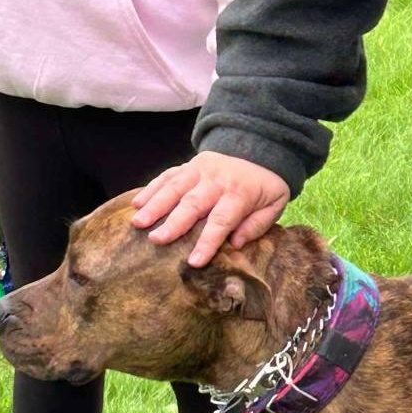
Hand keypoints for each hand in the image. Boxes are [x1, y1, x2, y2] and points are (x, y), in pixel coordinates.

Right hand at [132, 152, 290, 267]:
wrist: (261, 150)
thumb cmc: (265, 187)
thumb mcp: (274, 206)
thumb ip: (257, 225)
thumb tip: (235, 244)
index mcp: (240, 194)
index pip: (222, 220)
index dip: (208, 241)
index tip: (194, 262)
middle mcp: (218, 180)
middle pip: (193, 203)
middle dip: (174, 223)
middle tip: (156, 240)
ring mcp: (201, 169)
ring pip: (175, 187)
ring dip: (155, 205)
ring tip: (139, 222)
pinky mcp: (190, 164)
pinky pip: (168, 175)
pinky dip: (152, 188)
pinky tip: (137, 203)